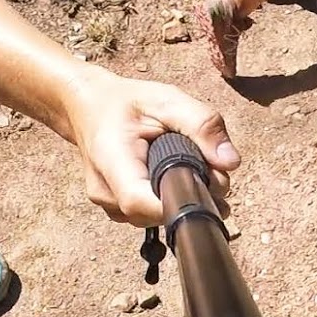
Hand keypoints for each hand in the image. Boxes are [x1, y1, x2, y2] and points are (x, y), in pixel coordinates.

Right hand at [65, 69, 239, 225]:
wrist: (86, 106)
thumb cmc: (125, 102)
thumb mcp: (167, 99)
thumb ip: (201, 124)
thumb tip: (230, 162)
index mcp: (111, 159)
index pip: (141, 202)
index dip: (178, 204)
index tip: (208, 190)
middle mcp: (104, 190)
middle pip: (155, 214)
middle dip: (190, 196)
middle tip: (208, 168)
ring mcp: (106, 204)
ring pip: (154, 218)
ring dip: (178, 198)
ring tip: (185, 165)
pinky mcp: (114, 209)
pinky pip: (147, 214)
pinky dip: (165, 198)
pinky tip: (169, 175)